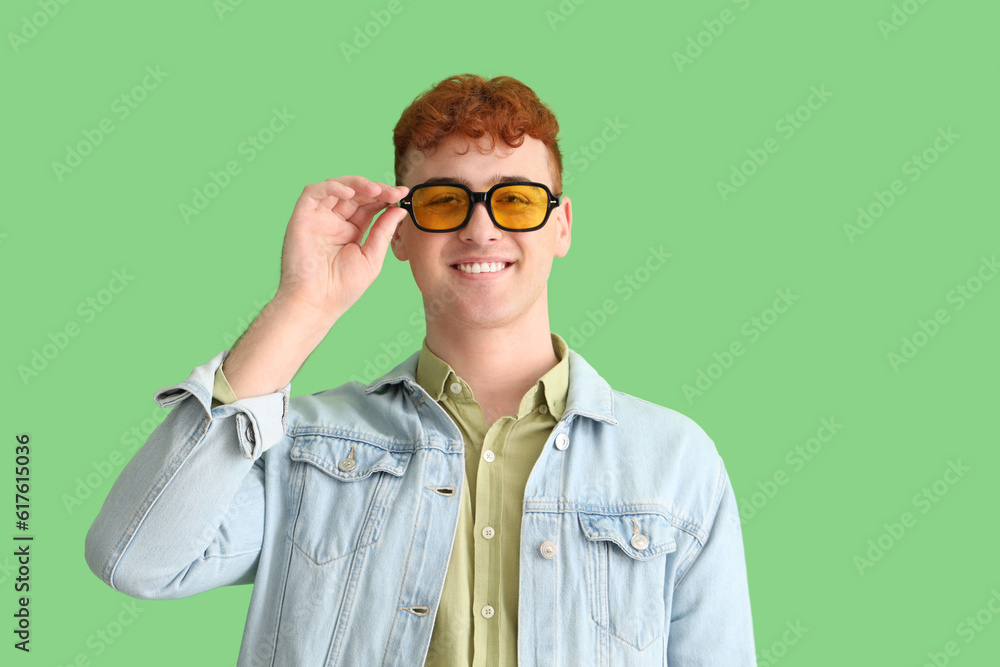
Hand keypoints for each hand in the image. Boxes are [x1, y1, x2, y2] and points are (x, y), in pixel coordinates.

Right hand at [273, 176, 408, 323]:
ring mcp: (317, 218)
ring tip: (376, 190)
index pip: (369, 205)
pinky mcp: (302, 217)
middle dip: (377, 189)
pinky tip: (350, 193)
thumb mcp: (372, 257)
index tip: (403, 194)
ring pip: (336, 187)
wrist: (316, 304)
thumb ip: (384, 231)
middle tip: (394, 193)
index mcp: (351, 231)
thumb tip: (400, 209)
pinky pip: (313, 192)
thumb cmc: (342, 288)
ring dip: (358, 184)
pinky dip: (332, 187)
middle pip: (356, 194)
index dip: (386, 197)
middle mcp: (334, 221)